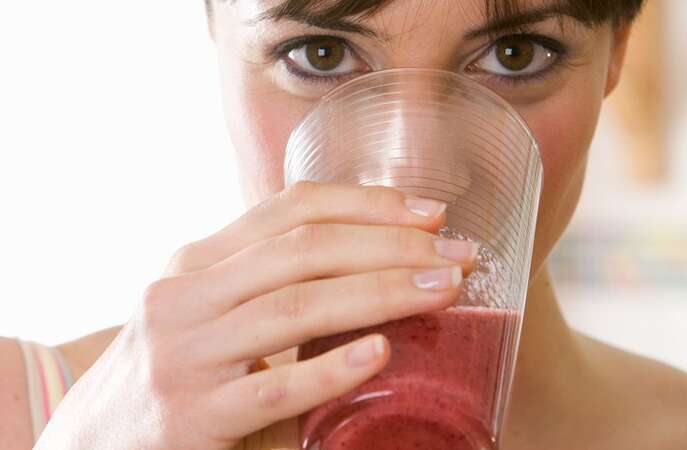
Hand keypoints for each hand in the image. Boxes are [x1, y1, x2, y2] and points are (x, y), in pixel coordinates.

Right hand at [34, 182, 476, 449]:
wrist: (97, 441)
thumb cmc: (176, 369)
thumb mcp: (207, 309)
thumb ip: (267, 282)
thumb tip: (371, 260)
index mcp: (196, 261)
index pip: (291, 207)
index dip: (368, 202)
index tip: (431, 211)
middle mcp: (185, 295)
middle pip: (303, 250)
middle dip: (391, 244)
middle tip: (456, 254)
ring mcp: (185, 356)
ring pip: (295, 306)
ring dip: (380, 291)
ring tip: (442, 289)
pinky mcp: (192, 417)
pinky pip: (273, 388)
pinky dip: (330, 367)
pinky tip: (380, 353)